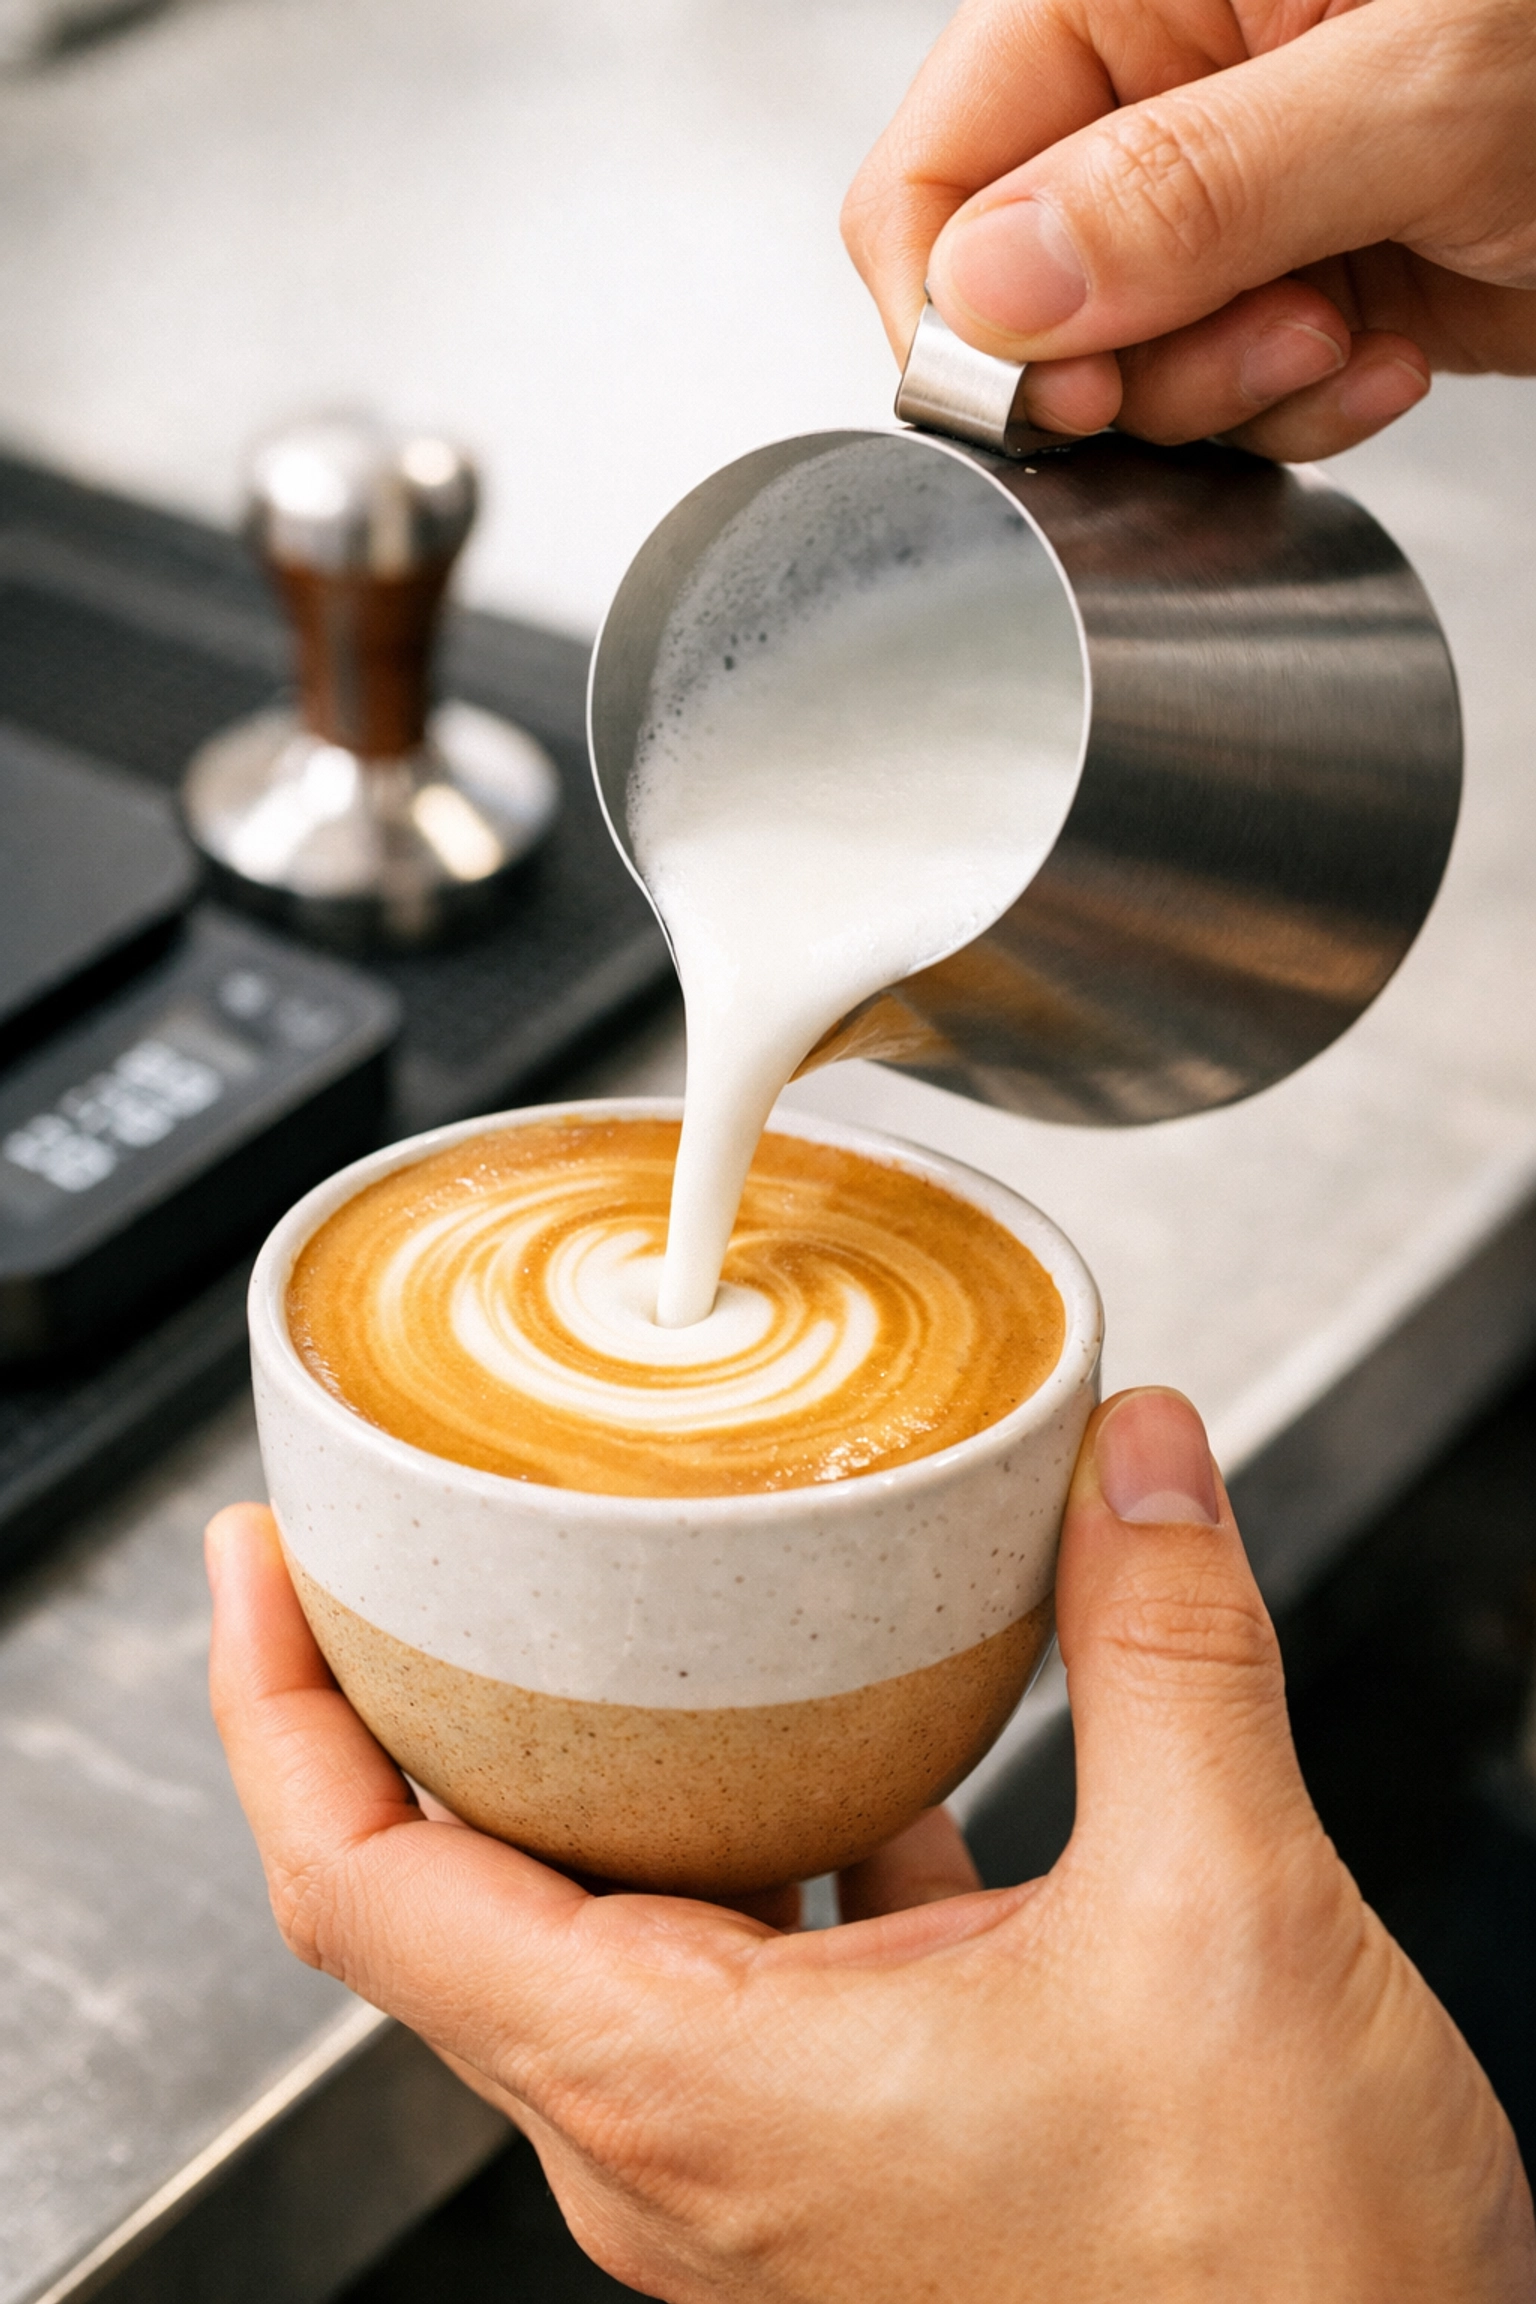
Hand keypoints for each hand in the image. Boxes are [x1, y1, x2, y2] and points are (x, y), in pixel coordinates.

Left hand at [207, 1389, 1533, 2301]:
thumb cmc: (1272, 2295)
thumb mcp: (1228, 1920)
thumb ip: (1167, 1657)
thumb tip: (1139, 1463)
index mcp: (684, 2087)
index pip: (363, 1882)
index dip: (279, 1705)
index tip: (263, 1560)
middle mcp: (677, 2139)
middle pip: (449, 1885)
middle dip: (417, 1694)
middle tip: (426, 1531)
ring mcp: (752, 2158)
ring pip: (595, 1917)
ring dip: (591, 1756)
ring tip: (612, 1602)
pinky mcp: (842, 2154)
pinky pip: (728, 1956)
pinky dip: (745, 1826)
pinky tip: (838, 1735)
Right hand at [843, 0, 1535, 458]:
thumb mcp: (1421, 85)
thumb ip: (1189, 190)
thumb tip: (992, 289)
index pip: (936, 164)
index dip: (959, 306)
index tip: (1043, 393)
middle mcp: (1171, 88)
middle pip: (1017, 292)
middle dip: (1125, 365)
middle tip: (1252, 343)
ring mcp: (1238, 194)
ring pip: (1123, 369)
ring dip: (1228, 398)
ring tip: (1345, 335)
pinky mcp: (1307, 278)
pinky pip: (1230, 397)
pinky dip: (1299, 412)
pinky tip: (1388, 355)